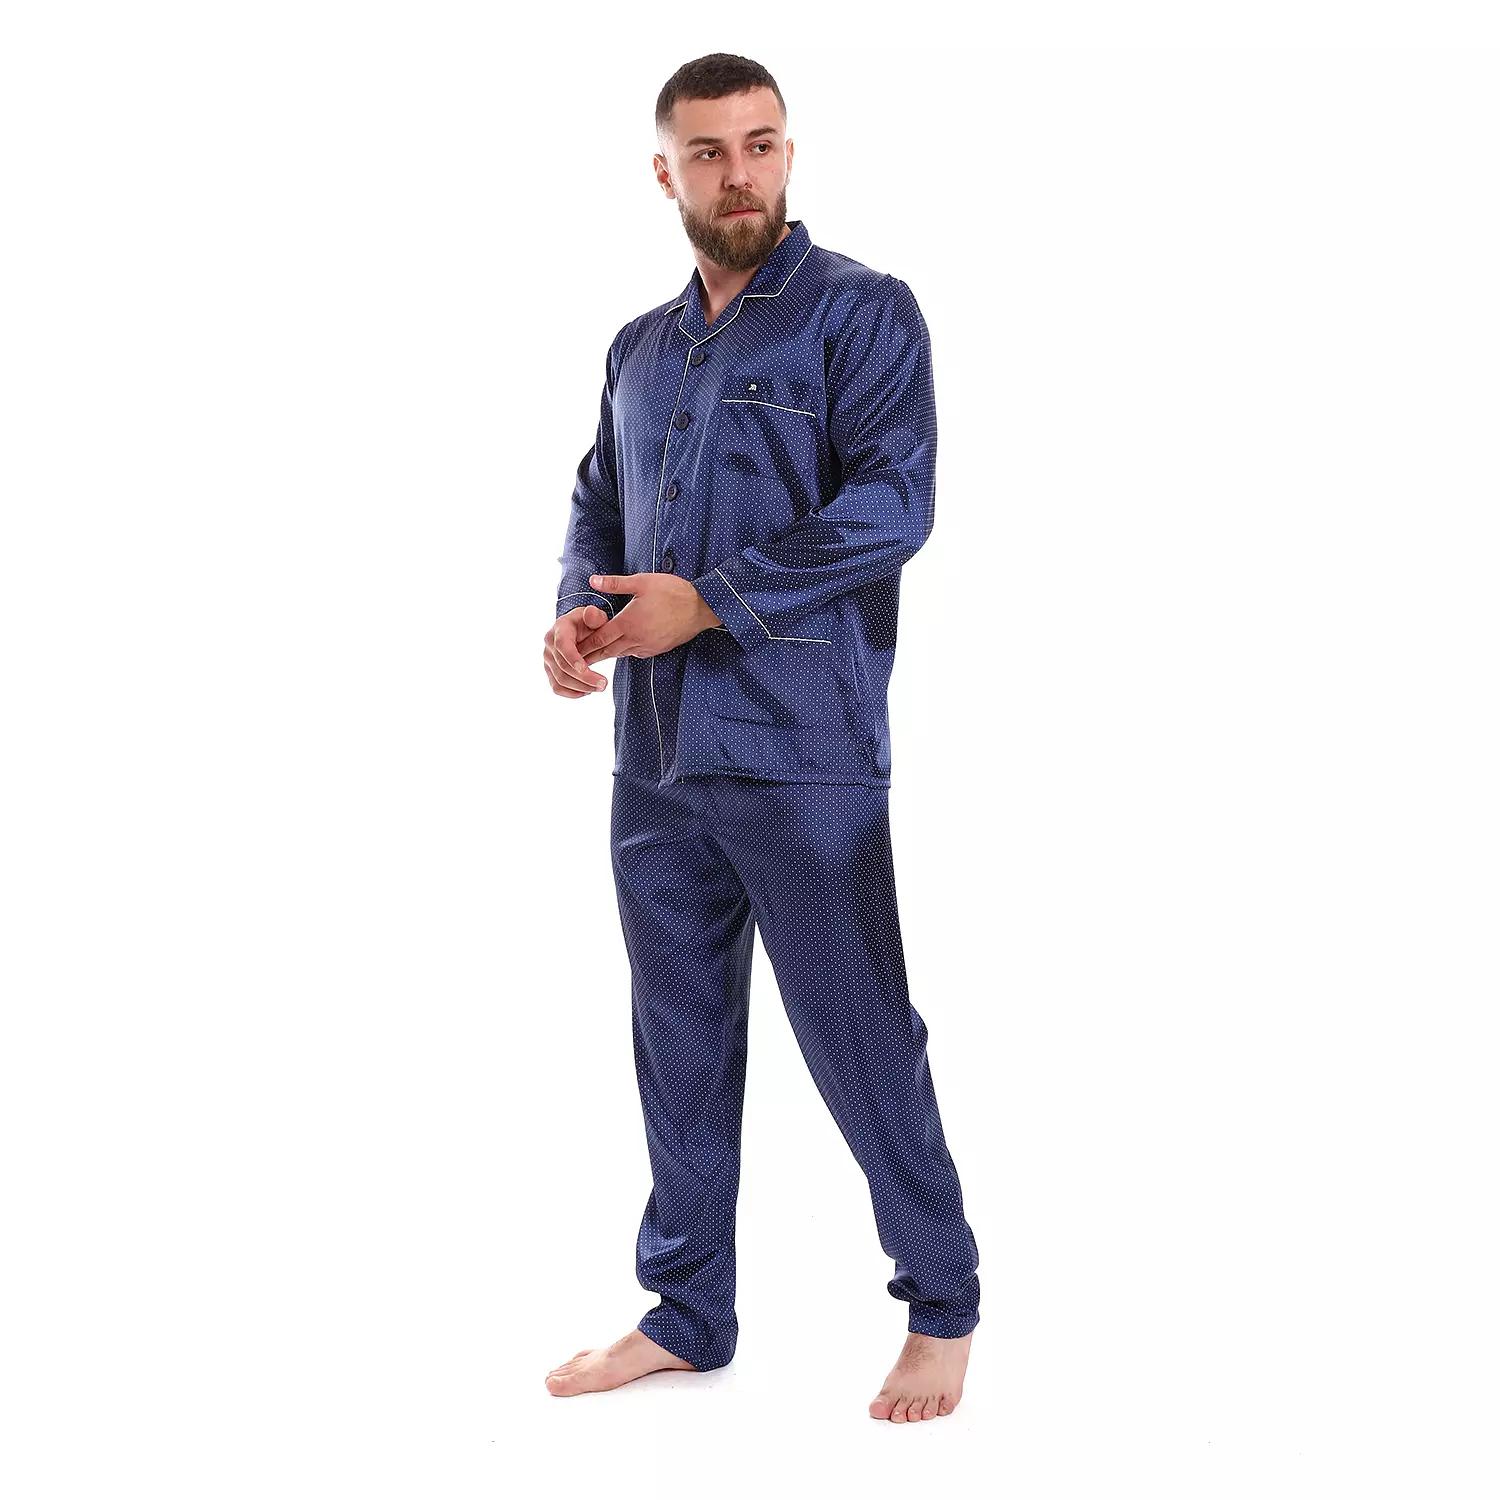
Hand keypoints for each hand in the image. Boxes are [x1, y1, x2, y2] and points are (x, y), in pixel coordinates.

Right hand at [543, 605, 610, 696]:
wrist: (579, 630)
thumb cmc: (589, 623)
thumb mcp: (596, 617)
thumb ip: (596, 617)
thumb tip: (591, 614)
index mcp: (560, 628)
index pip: (562, 645)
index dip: (573, 659)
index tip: (587, 670)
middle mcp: (549, 644)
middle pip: (563, 666)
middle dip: (584, 678)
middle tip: (604, 684)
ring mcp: (548, 659)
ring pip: (560, 680)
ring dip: (580, 688)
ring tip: (599, 687)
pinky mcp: (550, 671)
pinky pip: (557, 687)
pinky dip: (572, 693)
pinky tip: (587, 691)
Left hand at [576, 572, 721, 663]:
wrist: (701, 608)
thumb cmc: (673, 592)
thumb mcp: (642, 582)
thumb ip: (615, 584)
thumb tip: (593, 581)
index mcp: (628, 623)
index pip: (599, 638)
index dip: (584, 644)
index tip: (570, 649)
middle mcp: (635, 639)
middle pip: (607, 651)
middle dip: (590, 655)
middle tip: (574, 661)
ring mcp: (647, 647)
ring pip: (621, 653)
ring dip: (607, 655)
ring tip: (592, 657)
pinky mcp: (657, 649)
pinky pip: (635, 653)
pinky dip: (625, 652)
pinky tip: (621, 648)